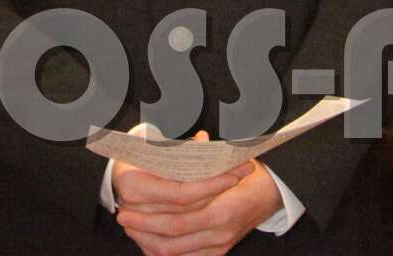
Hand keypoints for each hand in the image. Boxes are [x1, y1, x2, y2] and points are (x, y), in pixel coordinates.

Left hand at [114, 153, 283, 255]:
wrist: (270, 193)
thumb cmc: (243, 173)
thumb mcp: (223, 161)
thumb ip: (197, 157)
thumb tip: (172, 146)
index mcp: (221, 210)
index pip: (176, 217)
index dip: (149, 213)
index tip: (126, 204)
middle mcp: (220, 232)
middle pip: (172, 235)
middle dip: (143, 228)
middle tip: (122, 217)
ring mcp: (220, 245)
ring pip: (175, 251)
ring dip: (148, 241)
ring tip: (130, 229)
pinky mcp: (218, 253)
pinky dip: (163, 252)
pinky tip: (147, 242)